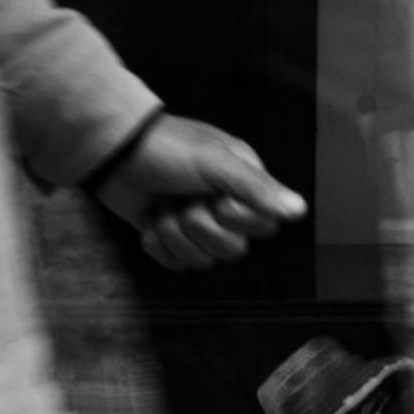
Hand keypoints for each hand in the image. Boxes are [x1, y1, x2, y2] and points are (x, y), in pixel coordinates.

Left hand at [96, 115, 303, 271]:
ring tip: (161, 206)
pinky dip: (158, 246)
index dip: (236, 219)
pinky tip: (148, 222)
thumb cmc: (167, 148)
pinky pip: (176, 265)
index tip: (215, 197)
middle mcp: (225, 207)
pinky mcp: (170, 239)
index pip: (264, 226)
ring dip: (174, 235)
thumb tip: (300, 211)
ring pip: (203, 261)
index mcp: (244, 185)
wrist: (112, 152)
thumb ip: (257, 188)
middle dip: (198, 228)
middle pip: (232, 250)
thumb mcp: (214, 161)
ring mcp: (196, 225)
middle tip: (181, 200)